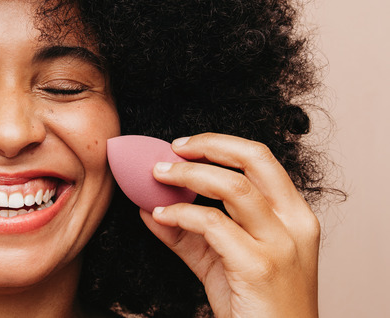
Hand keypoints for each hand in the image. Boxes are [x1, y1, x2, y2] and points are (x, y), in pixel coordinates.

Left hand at [140, 133, 319, 317]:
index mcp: (294, 216)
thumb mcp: (220, 261)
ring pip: (233, 187)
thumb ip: (189, 233)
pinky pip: (214, 224)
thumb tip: (150, 205)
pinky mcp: (259, 267)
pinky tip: (160, 215)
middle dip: (209, 145)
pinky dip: (181, 213)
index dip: (220, 145)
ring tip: (157, 177)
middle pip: (255, 160)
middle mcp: (295, 224)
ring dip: (187, 175)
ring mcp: (281, 245)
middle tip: (171, 150)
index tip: (183, 146)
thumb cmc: (253, 307)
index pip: (261, 160)